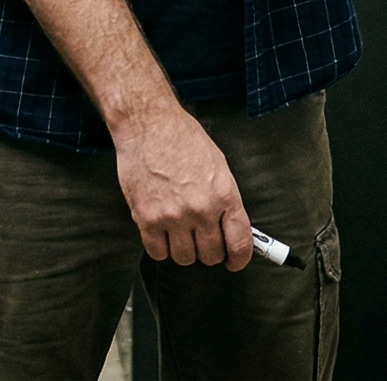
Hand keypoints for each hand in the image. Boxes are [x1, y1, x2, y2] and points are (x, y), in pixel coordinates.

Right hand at [113, 102, 252, 269]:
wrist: (149, 125)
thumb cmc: (183, 139)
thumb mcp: (219, 165)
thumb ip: (227, 200)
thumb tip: (232, 228)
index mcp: (224, 194)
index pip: (240, 243)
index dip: (238, 259)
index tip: (234, 262)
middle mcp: (200, 209)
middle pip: (211, 255)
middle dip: (209, 251)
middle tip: (202, 239)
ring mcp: (172, 216)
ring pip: (184, 258)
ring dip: (184, 249)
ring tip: (180, 231)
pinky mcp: (146, 219)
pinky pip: (157, 252)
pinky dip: (161, 247)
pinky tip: (162, 231)